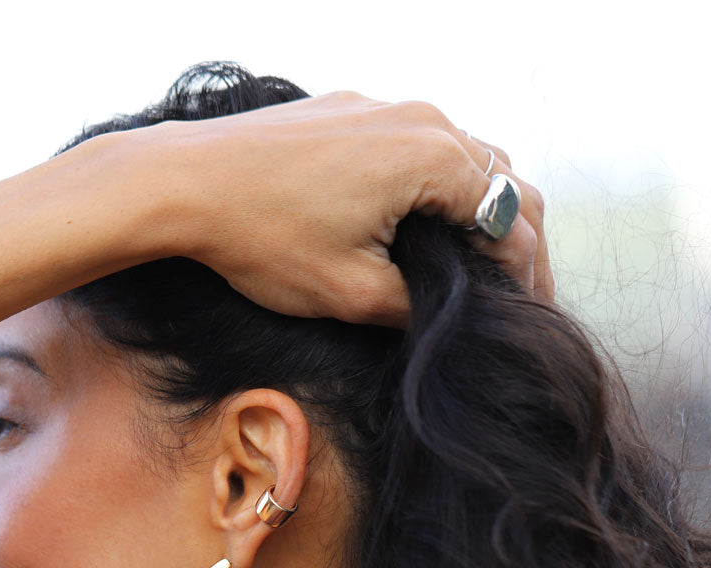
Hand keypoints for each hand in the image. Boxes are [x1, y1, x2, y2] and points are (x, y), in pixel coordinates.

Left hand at [153, 92, 551, 327]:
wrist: (183, 182)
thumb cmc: (262, 237)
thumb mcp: (350, 292)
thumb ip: (415, 304)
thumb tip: (444, 317)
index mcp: (433, 159)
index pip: (512, 218)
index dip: (527, 274)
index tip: (527, 315)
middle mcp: (420, 119)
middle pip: (500, 180)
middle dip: (514, 239)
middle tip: (518, 294)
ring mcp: (383, 108)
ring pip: (461, 157)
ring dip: (477, 209)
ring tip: (477, 263)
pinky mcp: (350, 112)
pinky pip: (415, 144)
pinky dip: (435, 186)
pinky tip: (422, 224)